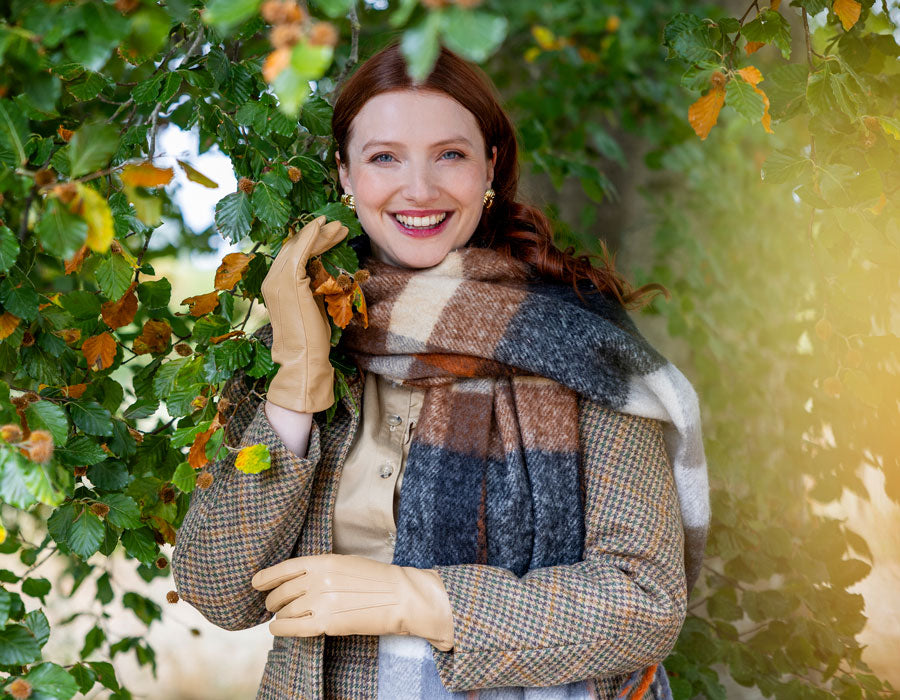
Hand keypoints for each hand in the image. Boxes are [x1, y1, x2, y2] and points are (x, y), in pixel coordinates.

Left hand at [250, 553, 454, 650]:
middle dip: (273, 601)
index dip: (267, 577)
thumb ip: (322, 569)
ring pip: (285, 612)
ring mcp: (322, 602)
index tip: (256, 583)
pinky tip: (277, 629)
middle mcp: (319, 580)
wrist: (402, 596)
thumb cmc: (379, 579)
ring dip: (279, 616)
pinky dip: (281, 629)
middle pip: (282, 593)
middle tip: (273, 605)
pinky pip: (293, 628)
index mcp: (324, 561)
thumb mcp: (347, 563)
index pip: (286, 568)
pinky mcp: (327, 623)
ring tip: (280, 618)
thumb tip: (300, 580)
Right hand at [260, 215, 348, 412]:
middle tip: (338, 226)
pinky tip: (324, 226)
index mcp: (274, 286)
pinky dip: (312, 236)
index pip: (292, 256)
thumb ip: (312, 287)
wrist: (303, 357)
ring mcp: (277, 280)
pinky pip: (301, 251)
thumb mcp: (312, 306)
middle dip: (318, 235)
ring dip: (320, 233)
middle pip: (294, 248)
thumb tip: (322, 273)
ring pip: (299, 247)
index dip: (310, 243)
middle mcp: (271, 280)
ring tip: (340, 226)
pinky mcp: (289, 282)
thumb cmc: (311, 338)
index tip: (329, 234)